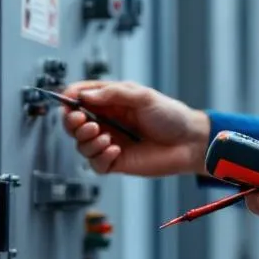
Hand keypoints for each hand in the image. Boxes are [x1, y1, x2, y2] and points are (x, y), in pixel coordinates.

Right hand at [60, 80, 210, 175]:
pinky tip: (115, 150)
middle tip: (84, 122)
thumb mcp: (143, 96)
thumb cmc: (170, 116)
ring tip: (105, 137)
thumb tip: (86, 96)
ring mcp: (110, 142)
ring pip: (81, 145)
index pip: (80, 98)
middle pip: (74, 124)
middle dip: (73, 123)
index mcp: (110, 101)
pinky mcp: (116, 162)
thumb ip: (113, 94)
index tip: (70, 103)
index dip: (70, 100)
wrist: (189, 142)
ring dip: (88, 141)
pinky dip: (100, 158)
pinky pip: (96, 164)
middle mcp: (107, 122)